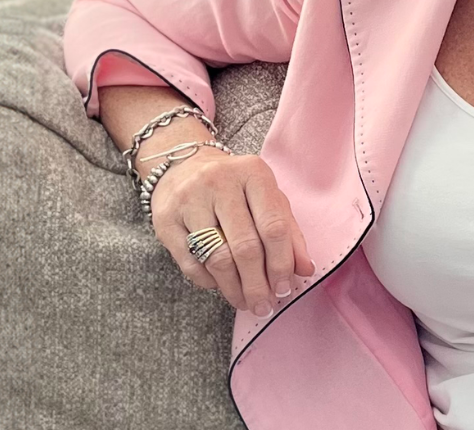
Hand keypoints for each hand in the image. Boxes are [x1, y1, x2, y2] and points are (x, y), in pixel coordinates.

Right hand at [148, 148, 316, 316]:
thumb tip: (306, 270)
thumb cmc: (236, 188)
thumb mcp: (267, 199)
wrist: (182, 167)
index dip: (281, 264)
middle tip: (264, 306)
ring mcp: (189, 199)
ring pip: (216, 258)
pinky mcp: (166, 220)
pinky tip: (221, 286)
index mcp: (253, 173)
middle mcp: (219, 182)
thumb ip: (290, 232)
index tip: (285, 290)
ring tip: (245, 302)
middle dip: (257, 284)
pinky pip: (191, 263)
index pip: (274, 226)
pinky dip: (209, 282)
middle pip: (245, 246)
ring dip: (234, 288)